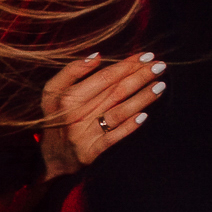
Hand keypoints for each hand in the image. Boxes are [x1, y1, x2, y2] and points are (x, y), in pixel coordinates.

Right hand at [40, 52, 165, 178]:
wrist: (51, 156)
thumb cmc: (56, 117)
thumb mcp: (52, 91)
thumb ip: (71, 72)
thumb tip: (96, 56)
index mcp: (65, 97)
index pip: (103, 77)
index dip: (126, 65)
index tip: (145, 55)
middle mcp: (74, 115)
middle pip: (114, 92)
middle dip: (139, 77)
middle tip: (159, 66)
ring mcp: (83, 134)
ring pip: (117, 113)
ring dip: (142, 98)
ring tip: (160, 85)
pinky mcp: (90, 152)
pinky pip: (113, 137)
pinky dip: (129, 127)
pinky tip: (144, 116)